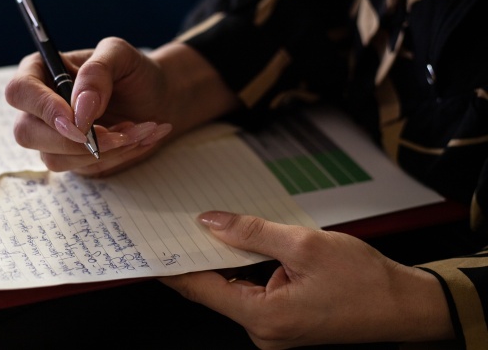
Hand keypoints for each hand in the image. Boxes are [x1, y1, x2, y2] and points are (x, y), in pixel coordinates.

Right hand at [5, 37, 238, 175]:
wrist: (158, 98)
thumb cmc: (134, 72)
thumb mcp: (120, 55)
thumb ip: (97, 72)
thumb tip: (79, 109)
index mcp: (41, 72)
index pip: (20, 92)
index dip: (42, 108)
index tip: (75, 120)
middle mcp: (40, 107)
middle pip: (27, 133)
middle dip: (72, 140)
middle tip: (116, 133)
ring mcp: (53, 137)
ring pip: (55, 159)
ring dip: (100, 150)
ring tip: (136, 129)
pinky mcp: (73, 158)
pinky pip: (83, 168)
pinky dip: (114, 157)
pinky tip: (136, 138)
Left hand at [159, 212, 453, 348]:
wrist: (403, 304)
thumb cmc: (362, 279)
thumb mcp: (304, 245)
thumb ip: (252, 232)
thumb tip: (210, 223)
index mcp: (264, 317)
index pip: (201, 289)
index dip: (173, 265)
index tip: (151, 245)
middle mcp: (263, 331)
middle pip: (214, 290)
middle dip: (196, 256)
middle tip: (177, 222)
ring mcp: (273, 330)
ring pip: (232, 290)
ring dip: (221, 260)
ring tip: (206, 226)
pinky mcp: (283, 322)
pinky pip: (250, 293)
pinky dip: (241, 269)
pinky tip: (238, 245)